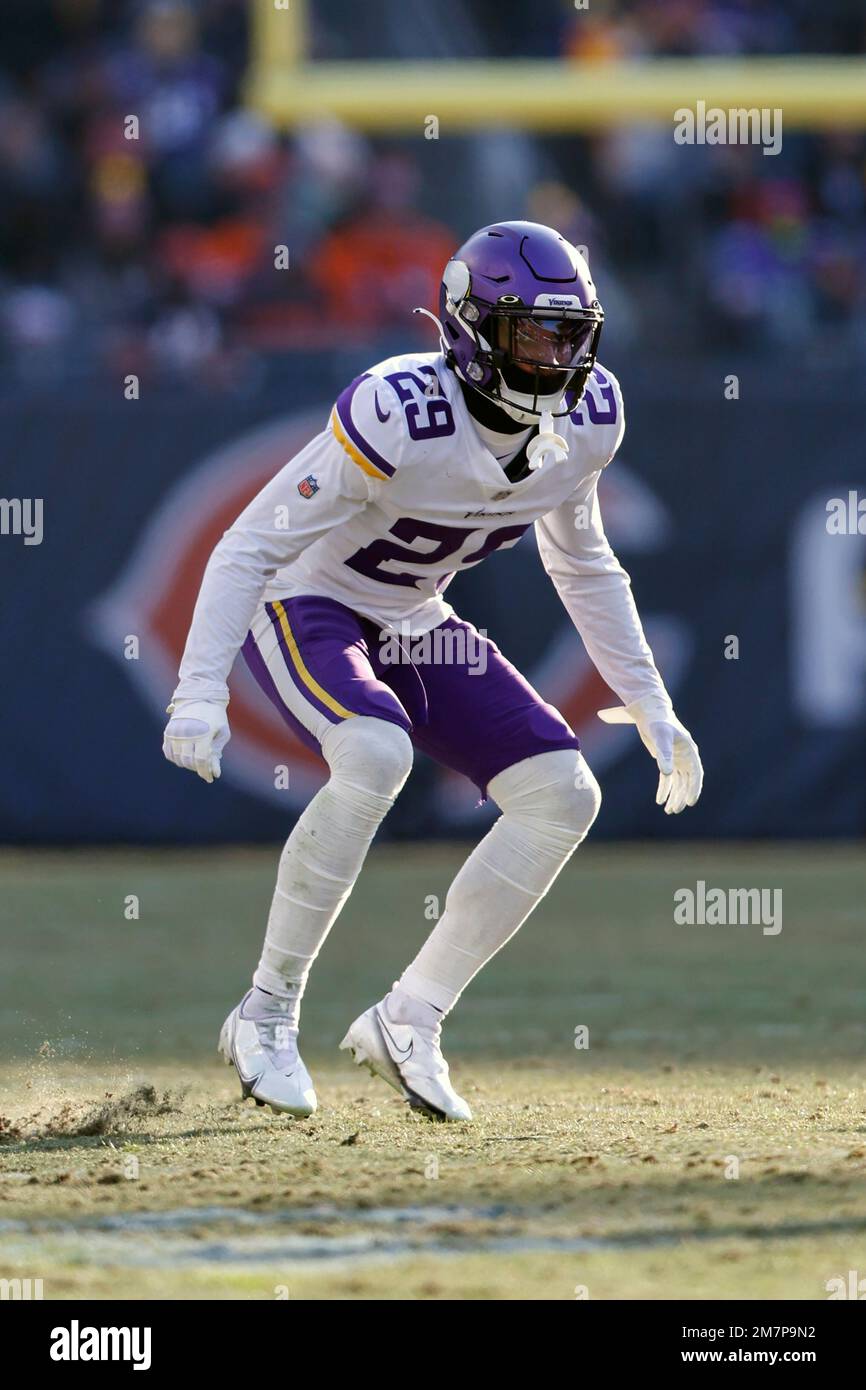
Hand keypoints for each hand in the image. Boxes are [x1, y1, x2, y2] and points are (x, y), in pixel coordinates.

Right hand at [162, 699, 229, 783]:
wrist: (200, 695)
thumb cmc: (215, 716)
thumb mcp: (222, 733)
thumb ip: (217, 753)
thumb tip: (215, 773)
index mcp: (202, 733)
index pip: (200, 760)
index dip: (204, 772)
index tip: (209, 778)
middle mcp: (186, 733)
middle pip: (188, 761)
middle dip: (197, 768)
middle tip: (204, 767)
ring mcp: (175, 732)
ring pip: (177, 758)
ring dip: (186, 764)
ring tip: (195, 760)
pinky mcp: (168, 731)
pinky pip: (168, 752)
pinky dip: (175, 758)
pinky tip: (183, 756)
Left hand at [598, 695, 702, 814]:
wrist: (649, 713)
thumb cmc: (658, 723)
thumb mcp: (661, 738)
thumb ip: (664, 755)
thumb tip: (668, 774)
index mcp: (690, 751)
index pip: (696, 774)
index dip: (694, 789)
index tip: (690, 802)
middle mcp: (685, 757)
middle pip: (687, 782)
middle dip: (682, 796)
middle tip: (675, 810)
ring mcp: (676, 759)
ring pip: (678, 782)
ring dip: (674, 796)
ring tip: (669, 810)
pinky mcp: (665, 760)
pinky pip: (667, 779)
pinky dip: (664, 789)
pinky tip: (660, 800)